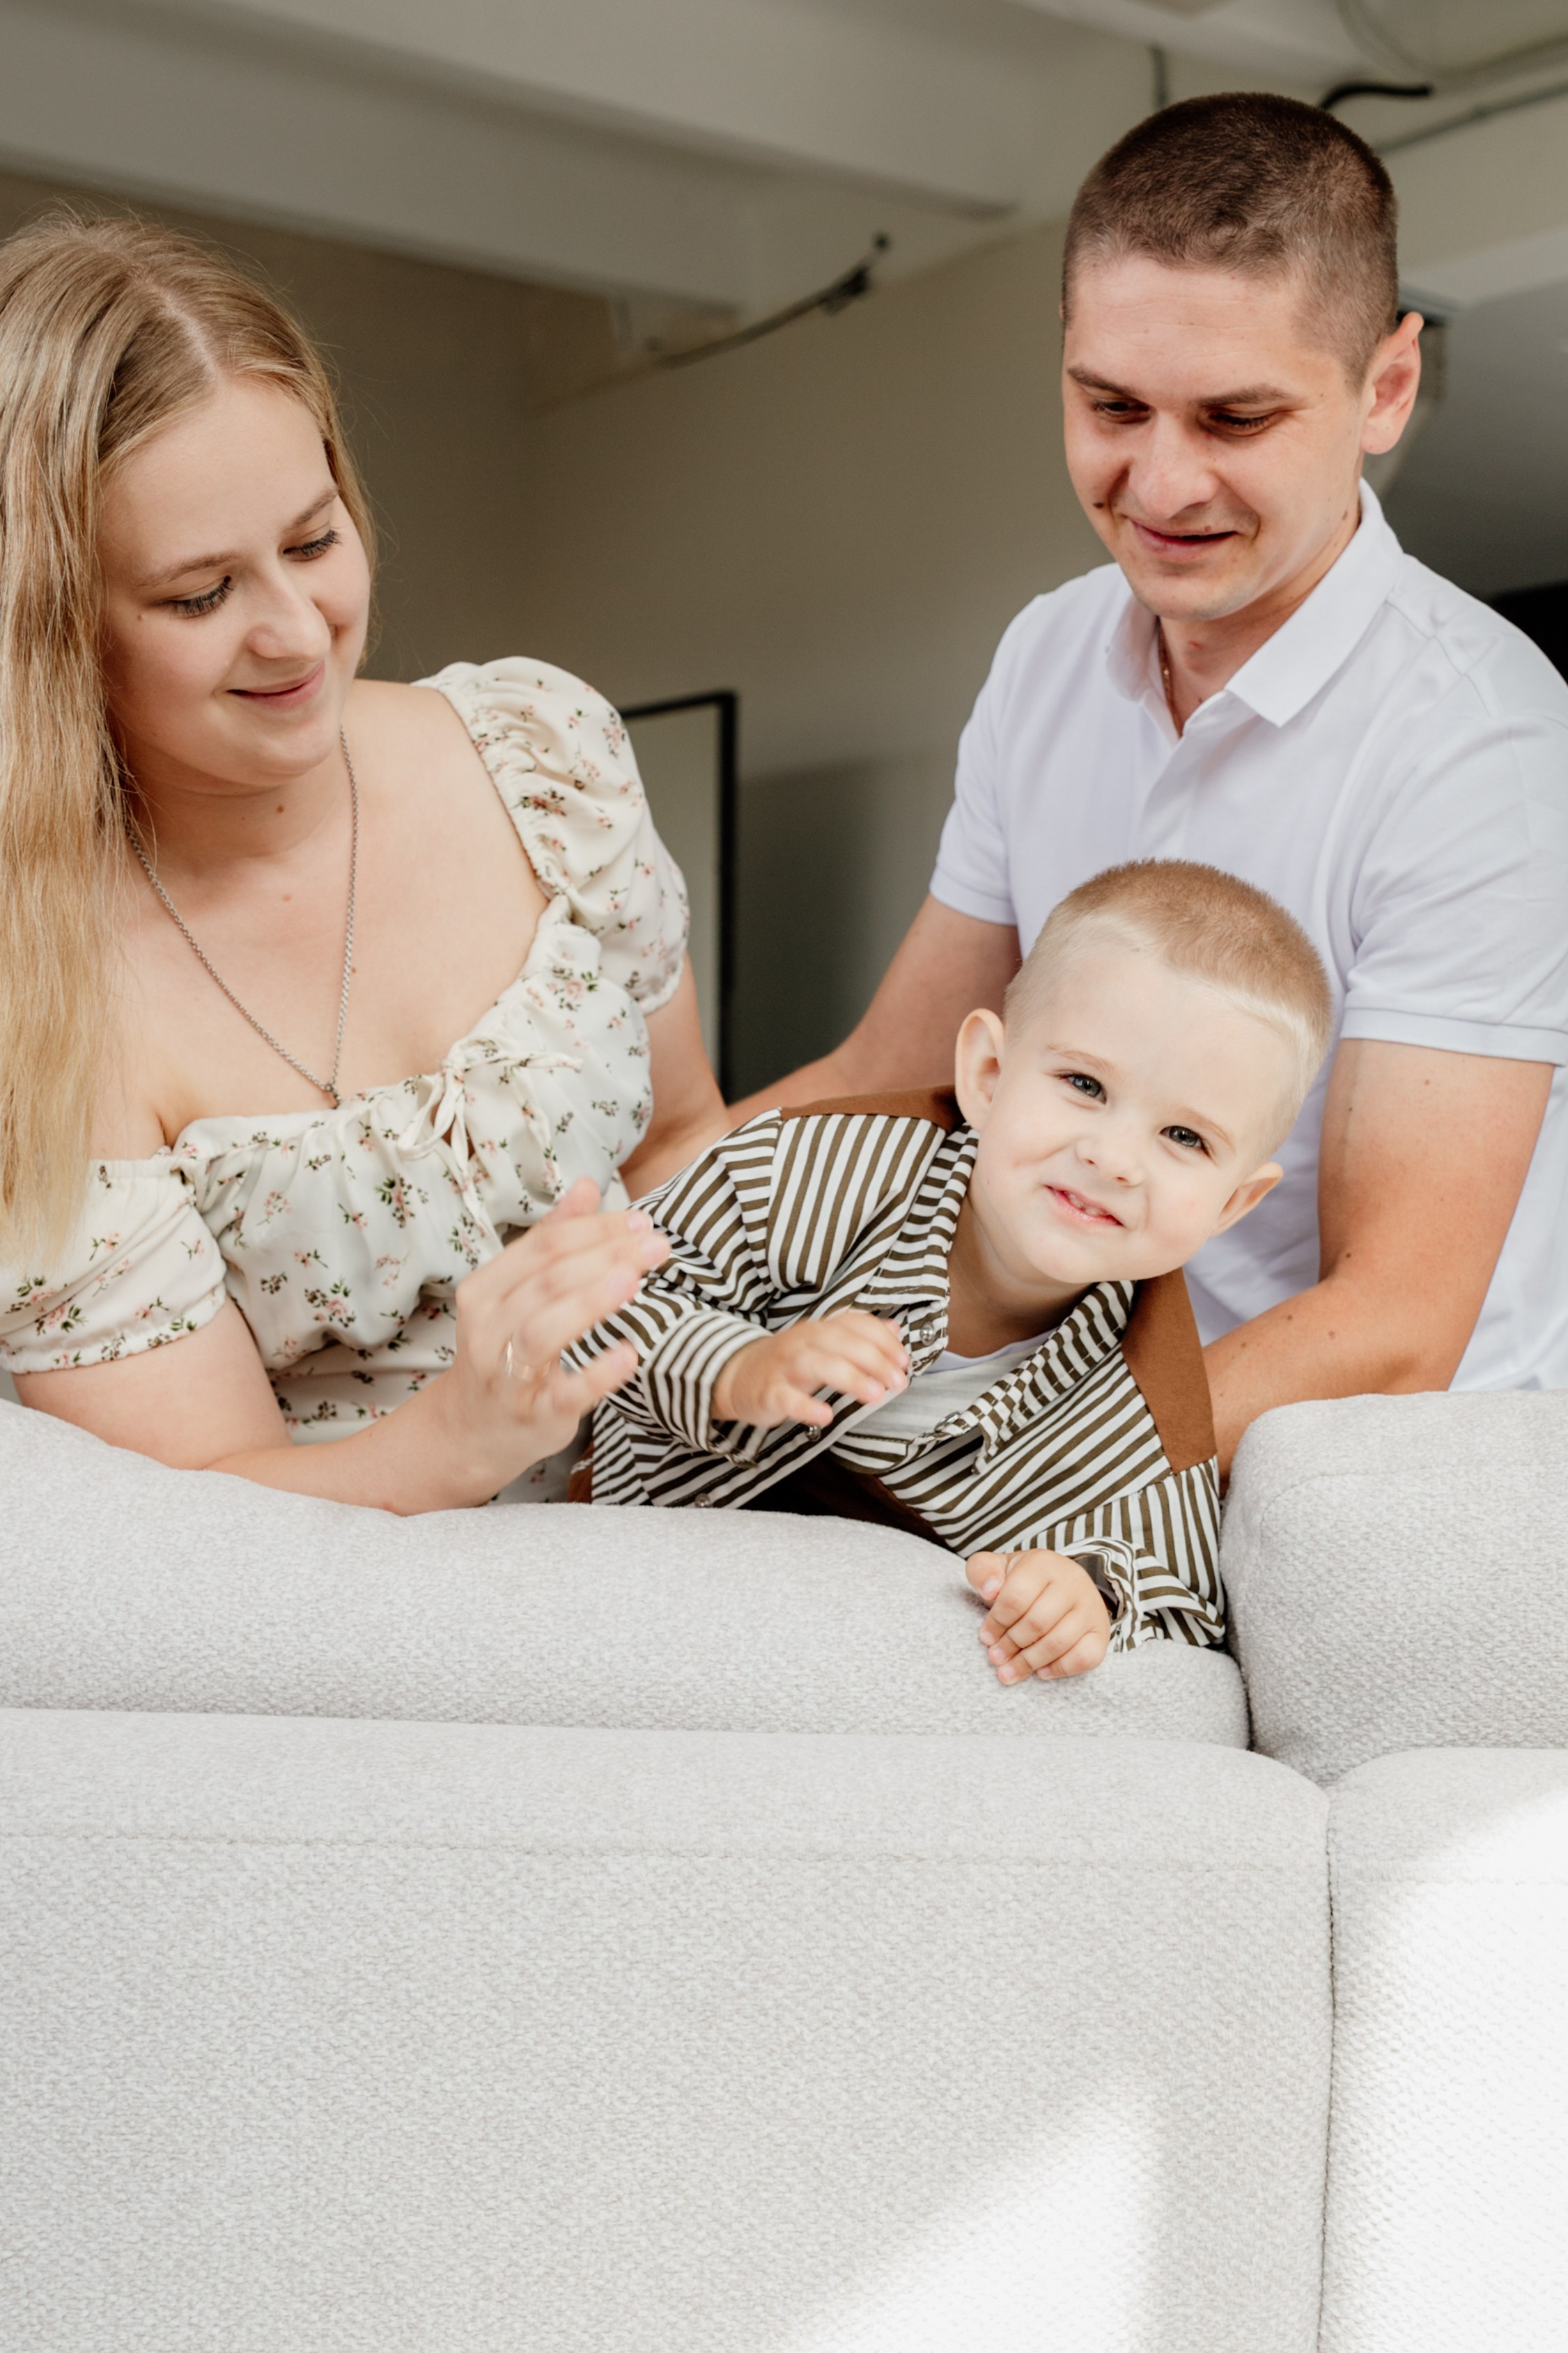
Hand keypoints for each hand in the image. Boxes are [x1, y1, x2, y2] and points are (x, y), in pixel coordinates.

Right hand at [434, 1176, 670, 1488]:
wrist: (472, 1429)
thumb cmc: (505, 1349)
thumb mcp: (518, 1291)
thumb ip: (551, 1239)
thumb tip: (587, 1186)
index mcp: (485, 1289)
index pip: (543, 1246)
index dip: (595, 1229)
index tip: (641, 1223)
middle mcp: (488, 1328)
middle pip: (547, 1281)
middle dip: (606, 1256)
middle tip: (656, 1246)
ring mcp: (507, 1375)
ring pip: (544, 1330)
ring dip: (591, 1302)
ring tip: (635, 1282)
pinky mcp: (533, 1414)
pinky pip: (564, 1393)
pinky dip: (597, 1374)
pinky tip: (628, 1354)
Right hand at [711, 1310, 908, 1428]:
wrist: (737, 1375)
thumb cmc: (789, 1363)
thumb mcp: (824, 1345)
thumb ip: (859, 1336)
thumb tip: (894, 1329)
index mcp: (819, 1329)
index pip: (855, 1324)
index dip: (883, 1340)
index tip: (904, 1361)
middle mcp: (803, 1342)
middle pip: (841, 1342)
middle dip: (874, 1360)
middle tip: (898, 1382)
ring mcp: (784, 1367)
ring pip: (817, 1364)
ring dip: (849, 1377)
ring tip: (875, 1394)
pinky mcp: (769, 1393)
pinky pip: (787, 1398)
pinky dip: (806, 1406)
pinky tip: (825, 1415)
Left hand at [967, 1550, 1111, 1682]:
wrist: (1062, 1585)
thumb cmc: (1024, 1581)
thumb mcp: (998, 1567)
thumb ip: (982, 1571)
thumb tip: (990, 1590)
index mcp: (1043, 1563)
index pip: (1016, 1598)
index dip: (996, 1622)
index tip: (985, 1637)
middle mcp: (1072, 1582)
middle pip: (1037, 1623)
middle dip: (1010, 1645)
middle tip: (995, 1657)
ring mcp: (1090, 1608)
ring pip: (1058, 1643)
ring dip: (1028, 1662)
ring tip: (1009, 1671)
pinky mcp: (1101, 1633)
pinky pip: (1084, 1658)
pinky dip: (1059, 1669)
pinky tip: (1040, 1671)